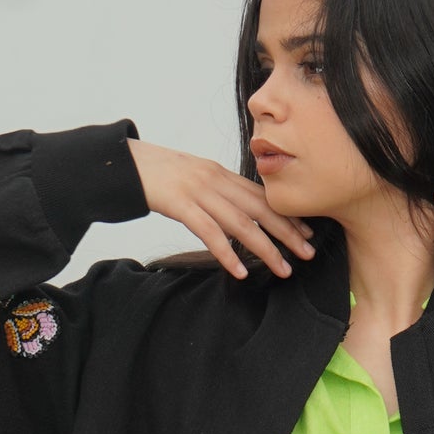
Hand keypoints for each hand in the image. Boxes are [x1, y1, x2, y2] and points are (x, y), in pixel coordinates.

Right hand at [126, 140, 314, 280]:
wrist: (123, 162)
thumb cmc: (157, 173)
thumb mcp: (193, 176)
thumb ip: (215, 190)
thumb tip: (235, 211)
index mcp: (220, 173)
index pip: (262, 196)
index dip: (287, 215)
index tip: (308, 232)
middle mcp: (216, 180)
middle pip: (260, 209)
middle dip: (288, 232)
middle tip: (309, 253)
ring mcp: (198, 192)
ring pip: (241, 223)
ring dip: (266, 249)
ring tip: (284, 269)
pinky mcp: (179, 205)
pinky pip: (209, 233)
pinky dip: (228, 253)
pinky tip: (240, 272)